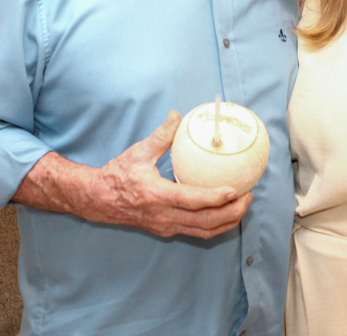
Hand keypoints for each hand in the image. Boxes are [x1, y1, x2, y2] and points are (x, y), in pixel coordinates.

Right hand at [18, 111, 251, 238]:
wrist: (98, 200)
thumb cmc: (118, 175)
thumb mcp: (138, 152)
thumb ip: (160, 136)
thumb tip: (177, 115)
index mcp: (157, 195)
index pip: (192, 200)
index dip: (215, 198)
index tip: (234, 190)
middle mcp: (164, 216)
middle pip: (205, 221)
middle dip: (231, 212)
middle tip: (248, 197)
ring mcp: (166, 226)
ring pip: (203, 231)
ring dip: (227, 221)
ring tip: (243, 206)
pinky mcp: (167, 230)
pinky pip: (196, 231)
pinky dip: (215, 225)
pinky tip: (226, 213)